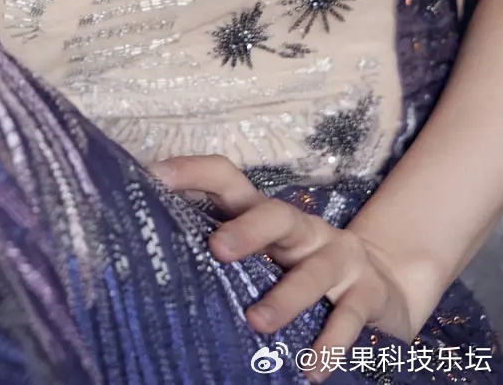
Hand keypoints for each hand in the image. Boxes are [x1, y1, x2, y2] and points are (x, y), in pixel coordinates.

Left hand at [147, 154, 419, 379]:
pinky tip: (311, 370)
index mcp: (267, 216)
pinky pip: (349, 317)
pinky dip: (331, 344)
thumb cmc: (301, 272)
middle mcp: (303, 229)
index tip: (153, 175)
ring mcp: (339, 257)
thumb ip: (227, 256)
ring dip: (286, 297)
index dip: (192, 172)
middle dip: (247, 229)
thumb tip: (154, 261)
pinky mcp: (367, 292)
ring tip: (258, 323)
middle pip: (274, 214)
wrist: (385, 285)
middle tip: (218, 249)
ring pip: (314, 270)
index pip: (227, 180)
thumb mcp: (268, 256)